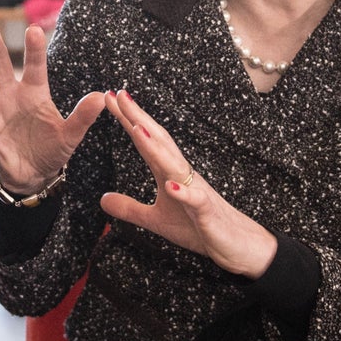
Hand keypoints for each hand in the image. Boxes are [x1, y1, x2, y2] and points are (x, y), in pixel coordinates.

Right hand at [0, 8, 104, 192]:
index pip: (36, 67)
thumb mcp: (70, 137)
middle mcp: (11, 95)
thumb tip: (100, 97)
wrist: (33, 175)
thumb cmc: (52, 151)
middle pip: (1, 63)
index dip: (35, 51)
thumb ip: (81, 117)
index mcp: (36, 94)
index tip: (34, 29)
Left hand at [99, 90, 276, 277]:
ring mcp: (196, 191)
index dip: (128, 120)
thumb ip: (130, 208)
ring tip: (138, 128)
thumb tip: (103, 200)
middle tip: (119, 95)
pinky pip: (195, 200)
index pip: (146, 141)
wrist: (237, 245)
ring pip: (174, 165)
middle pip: (159, 141)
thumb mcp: (156, 221)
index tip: (111, 98)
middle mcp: (182, 175)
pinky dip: (183, 193)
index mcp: (169, 173)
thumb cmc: (199, 227)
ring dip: (157, 148)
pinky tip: (169, 185)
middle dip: (139, 118)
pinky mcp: (207, 212)